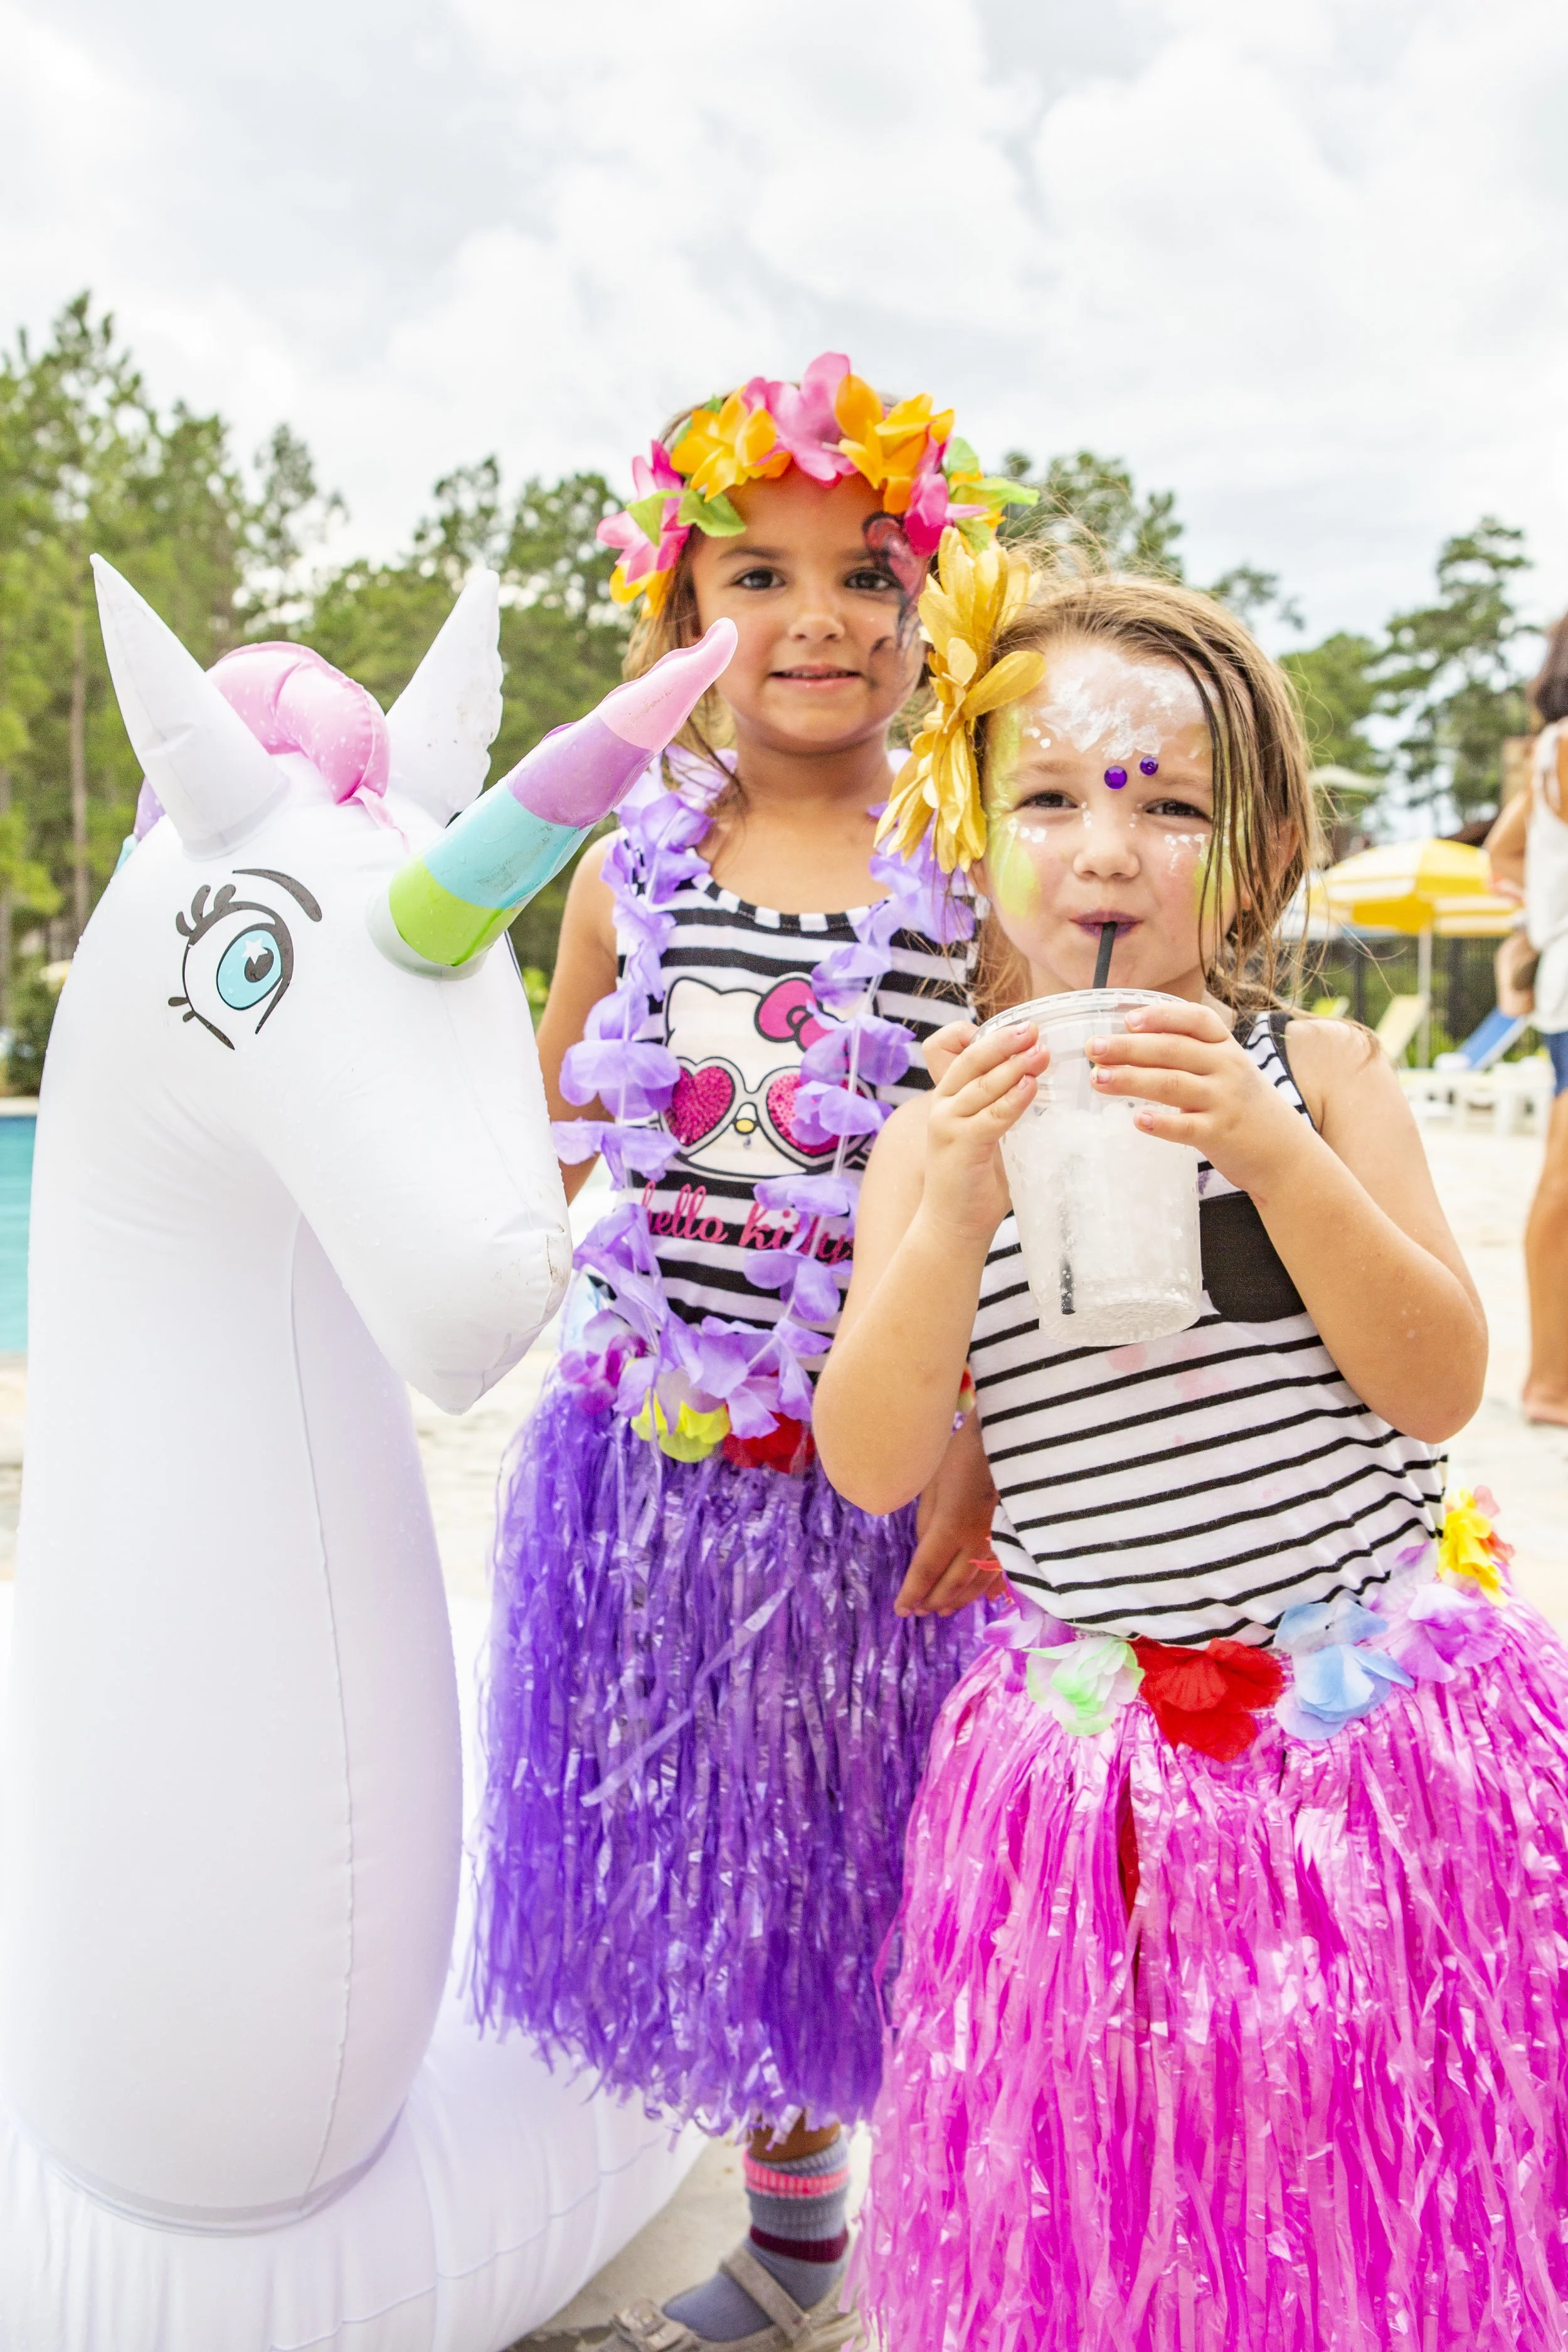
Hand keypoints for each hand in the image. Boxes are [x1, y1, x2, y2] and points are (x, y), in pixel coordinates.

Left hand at [896, 1409, 1007, 1617]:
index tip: (901, 1610)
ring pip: (975, 1585)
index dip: (912, 1593)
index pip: (925, 1571)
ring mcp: (996, 1543)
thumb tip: (924, 1549)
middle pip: (950, 1585)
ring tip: (941, 1610)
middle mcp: (974, 1543)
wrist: (1008, 1440)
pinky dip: (985, 1590)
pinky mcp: (1011, 1539)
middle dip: (931, 1601)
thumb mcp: (931, 1484)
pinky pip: (997, 1574)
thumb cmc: (962, 1454)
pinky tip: (979, 1598)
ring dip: (956, 1601)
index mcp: (949, 1528)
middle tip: (917, 1612)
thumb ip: (926, 1522)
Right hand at [920, 1019, 1048, 1244]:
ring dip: (1014, 1065)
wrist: (951, 1226)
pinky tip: (1031, 1087)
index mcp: (949, 1098)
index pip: (953, 1051)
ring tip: (1041, 1052)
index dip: (981, 1035)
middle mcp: (942, 1105)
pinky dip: (1012, 1099)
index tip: (1016, 1027)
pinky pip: (991, 1115)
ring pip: (982, 1084)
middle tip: (1034, 1029)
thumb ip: (1004, 1109)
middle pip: (970, 1059)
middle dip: (1004, 1040)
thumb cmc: (976, 1182)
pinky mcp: (959, 1145)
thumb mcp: (991, 1135)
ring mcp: (947, 1124)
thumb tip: (1041, 1084)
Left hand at [1085, 999, 1310, 1196]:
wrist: (1284, 1151)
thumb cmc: (1242, 1106)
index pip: (1195, 1021)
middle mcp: (1226, 1069)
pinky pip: (1186, 1127)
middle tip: (1093, 1048)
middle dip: (1129, 1047)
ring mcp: (1223, 1101)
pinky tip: (1137, 1120)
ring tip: (1098, 1079)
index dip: (1161, 1017)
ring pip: (1172, 1084)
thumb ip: (1189, 1055)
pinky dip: (1161, 1123)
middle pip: (1172, 1050)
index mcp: (1225, 1048)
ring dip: (1132, 1080)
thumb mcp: (1226, 1070)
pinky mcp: (1220, 1134)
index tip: (1128, 1020)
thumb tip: (1129, 1041)